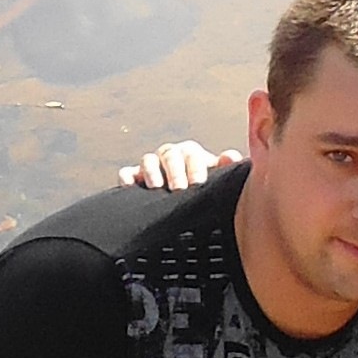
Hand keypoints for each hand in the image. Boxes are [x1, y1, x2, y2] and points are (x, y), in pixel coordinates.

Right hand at [117, 140, 241, 189]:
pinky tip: (129, 187)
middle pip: (169, 154)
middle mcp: (170, 157)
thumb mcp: (218, 179)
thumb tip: (231, 156)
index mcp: (191, 155)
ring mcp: (151, 166)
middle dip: (174, 171)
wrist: (185, 203)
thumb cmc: (205, 189)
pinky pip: (127, 173)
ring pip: (148, 160)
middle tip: (180, 189)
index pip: (191, 154)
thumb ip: (226, 168)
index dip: (194, 167)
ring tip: (157, 187)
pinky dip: (127, 178)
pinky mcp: (134, 178)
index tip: (198, 184)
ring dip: (151, 171)